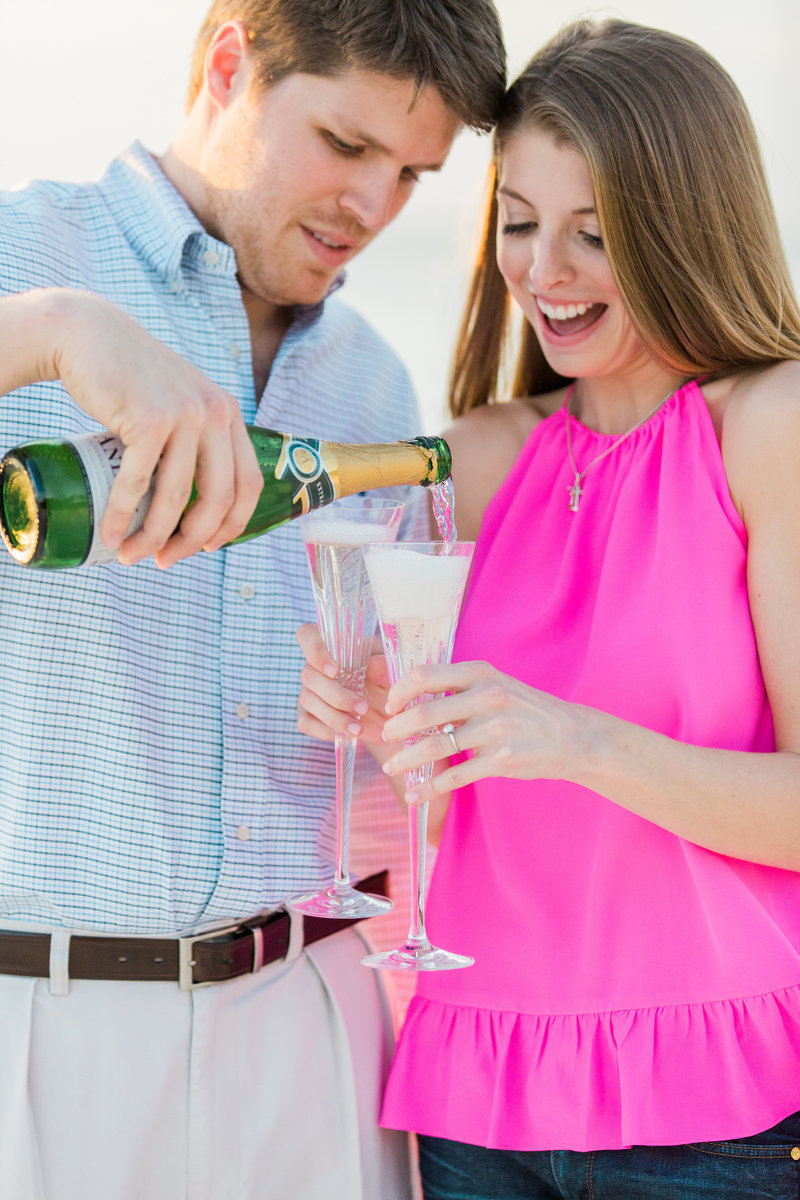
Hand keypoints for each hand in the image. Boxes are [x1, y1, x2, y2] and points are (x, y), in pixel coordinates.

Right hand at [49, 291, 262, 566]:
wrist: (88, 334)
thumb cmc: (130, 378)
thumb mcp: (179, 401)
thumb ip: (196, 437)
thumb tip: (193, 500)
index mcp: (229, 414)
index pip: (249, 484)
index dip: (231, 525)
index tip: (206, 547)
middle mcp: (216, 414)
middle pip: (217, 499)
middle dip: (191, 541)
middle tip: (165, 561)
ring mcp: (184, 415)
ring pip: (176, 497)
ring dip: (152, 536)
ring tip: (130, 556)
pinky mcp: (149, 419)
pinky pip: (138, 483)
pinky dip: (121, 515)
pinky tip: (111, 536)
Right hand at [296, 623, 391, 751]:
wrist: (388, 711)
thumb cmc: (386, 680)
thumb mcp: (391, 671)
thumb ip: (384, 666)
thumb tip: (374, 663)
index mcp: (334, 646)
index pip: (307, 635)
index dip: (315, 651)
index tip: (335, 671)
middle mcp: (316, 666)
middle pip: (309, 675)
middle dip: (337, 696)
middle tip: (364, 708)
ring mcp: (309, 690)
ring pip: (308, 700)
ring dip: (334, 717)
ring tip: (359, 728)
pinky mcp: (308, 714)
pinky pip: (306, 722)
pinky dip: (325, 730)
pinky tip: (345, 734)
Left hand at [379, 659, 588, 802]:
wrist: (572, 736)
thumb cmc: (527, 709)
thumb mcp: (496, 685)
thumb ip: (460, 687)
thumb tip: (412, 697)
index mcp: (481, 673)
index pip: (425, 675)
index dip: (400, 691)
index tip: (390, 706)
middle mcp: (487, 697)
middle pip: (425, 712)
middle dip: (397, 728)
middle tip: (385, 738)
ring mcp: (495, 730)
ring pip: (436, 746)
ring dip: (407, 760)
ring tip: (392, 768)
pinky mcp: (501, 761)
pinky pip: (455, 776)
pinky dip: (429, 788)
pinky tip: (415, 795)